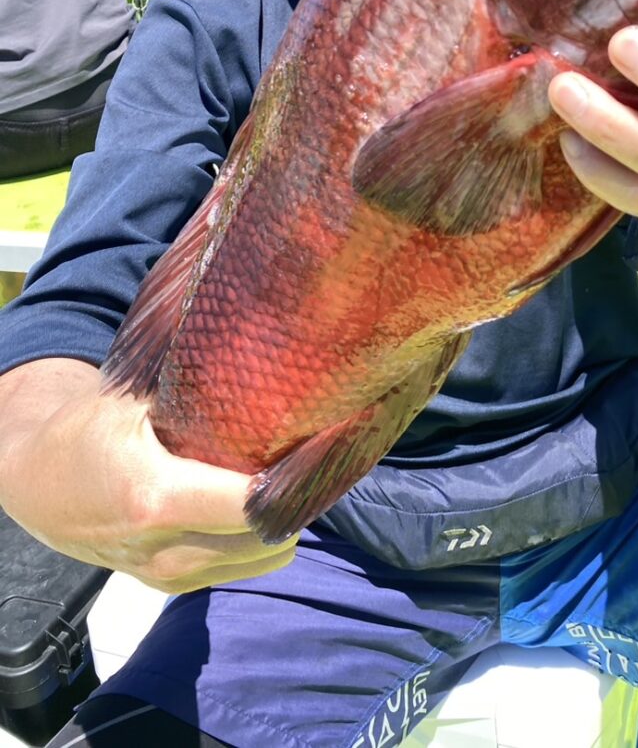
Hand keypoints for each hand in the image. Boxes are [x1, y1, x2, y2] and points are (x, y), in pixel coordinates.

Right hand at [0, 361, 295, 593]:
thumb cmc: (84, 433)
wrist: (35, 488)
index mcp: (155, 497)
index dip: (291, 479)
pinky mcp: (169, 586)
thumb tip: (246, 336)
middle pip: (266, 538)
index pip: (249, 505)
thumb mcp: (127, 397)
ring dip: (278, 524)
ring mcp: (167, 574)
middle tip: (310, 458)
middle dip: (294, 500)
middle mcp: (165, 548)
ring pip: (259, 560)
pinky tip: (257, 503)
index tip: (317, 447)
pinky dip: (256, 541)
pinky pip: (236, 569)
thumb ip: (185, 380)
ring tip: (286, 479)